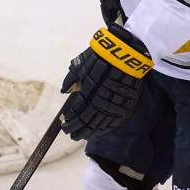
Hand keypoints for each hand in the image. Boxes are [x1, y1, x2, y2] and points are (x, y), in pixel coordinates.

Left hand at [59, 23, 151, 140]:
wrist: (124, 53)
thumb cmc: (98, 58)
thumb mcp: (79, 67)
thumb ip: (70, 80)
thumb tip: (64, 91)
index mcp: (87, 95)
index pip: (76, 115)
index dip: (69, 122)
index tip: (63, 125)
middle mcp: (100, 104)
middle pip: (87, 124)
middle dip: (77, 130)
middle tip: (71, 134)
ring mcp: (115, 106)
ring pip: (100, 125)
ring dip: (90, 132)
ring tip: (82, 135)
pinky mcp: (126, 106)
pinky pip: (114, 122)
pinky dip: (105, 128)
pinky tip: (99, 130)